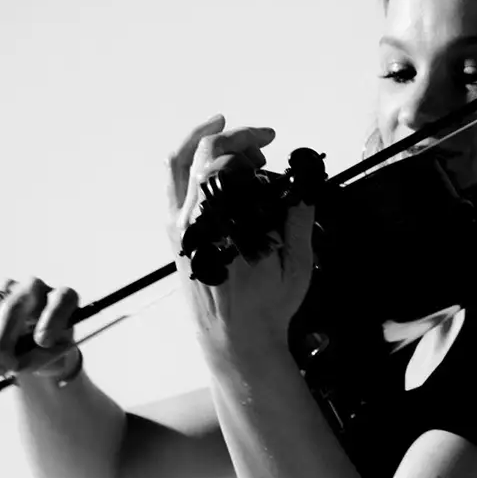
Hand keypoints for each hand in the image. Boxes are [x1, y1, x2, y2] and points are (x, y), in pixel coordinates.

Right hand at [0, 278, 80, 381]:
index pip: (62, 299)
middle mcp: (33, 288)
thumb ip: (41, 357)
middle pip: (12, 307)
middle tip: (0, 371)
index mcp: (62, 298)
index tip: (43, 342)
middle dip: (1, 343)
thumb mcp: (55, 358)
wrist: (35, 349)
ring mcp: (4, 289)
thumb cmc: (49, 351)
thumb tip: (14, 364)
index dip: (52, 319)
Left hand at [167, 114, 315, 360]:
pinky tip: (217, 170)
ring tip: (236, 148)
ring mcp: (179, 228)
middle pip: (198, 154)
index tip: (269, 139)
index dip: (246, 137)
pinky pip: (174, 188)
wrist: (235, 340)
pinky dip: (193, 167)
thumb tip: (302, 185)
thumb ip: (298, 218)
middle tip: (259, 146)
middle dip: (232, 138)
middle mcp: (192, 221)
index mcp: (223, 223)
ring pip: (177, 166)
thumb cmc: (265, 308)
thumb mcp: (296, 263)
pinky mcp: (176, 237)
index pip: (221, 158)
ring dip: (205, 146)